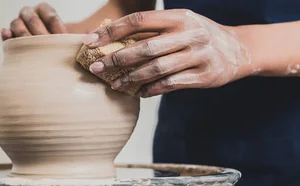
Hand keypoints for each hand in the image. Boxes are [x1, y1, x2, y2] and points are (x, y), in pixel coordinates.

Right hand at [1, 3, 83, 40]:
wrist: (50, 59)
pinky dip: (6, 36)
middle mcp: (29, 15)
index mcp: (43, 11)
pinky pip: (5, 36)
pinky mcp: (10, 40)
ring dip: (23, 33)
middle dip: (39, 31)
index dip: (55, 24)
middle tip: (46, 43)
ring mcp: (18, 26)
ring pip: (16, 24)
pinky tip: (5, 35)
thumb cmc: (62, 48)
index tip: (62, 36)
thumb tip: (91, 39)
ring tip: (29, 43)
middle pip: (31, 18)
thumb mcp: (71, 39)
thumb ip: (78, 37)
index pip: (48, 13)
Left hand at [82, 9, 252, 96]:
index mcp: (179, 17)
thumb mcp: (180, 24)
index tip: (91, 41)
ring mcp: (199, 55)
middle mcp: (190, 34)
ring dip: (131, 78)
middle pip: (145, 47)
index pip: (139, 21)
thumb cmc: (198, 36)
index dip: (112, 31)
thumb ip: (151, 31)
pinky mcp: (205, 76)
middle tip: (97, 68)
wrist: (240, 49)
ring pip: (157, 69)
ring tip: (114, 85)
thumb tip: (110, 40)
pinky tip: (138, 92)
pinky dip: (151, 89)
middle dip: (117, 59)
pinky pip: (171, 84)